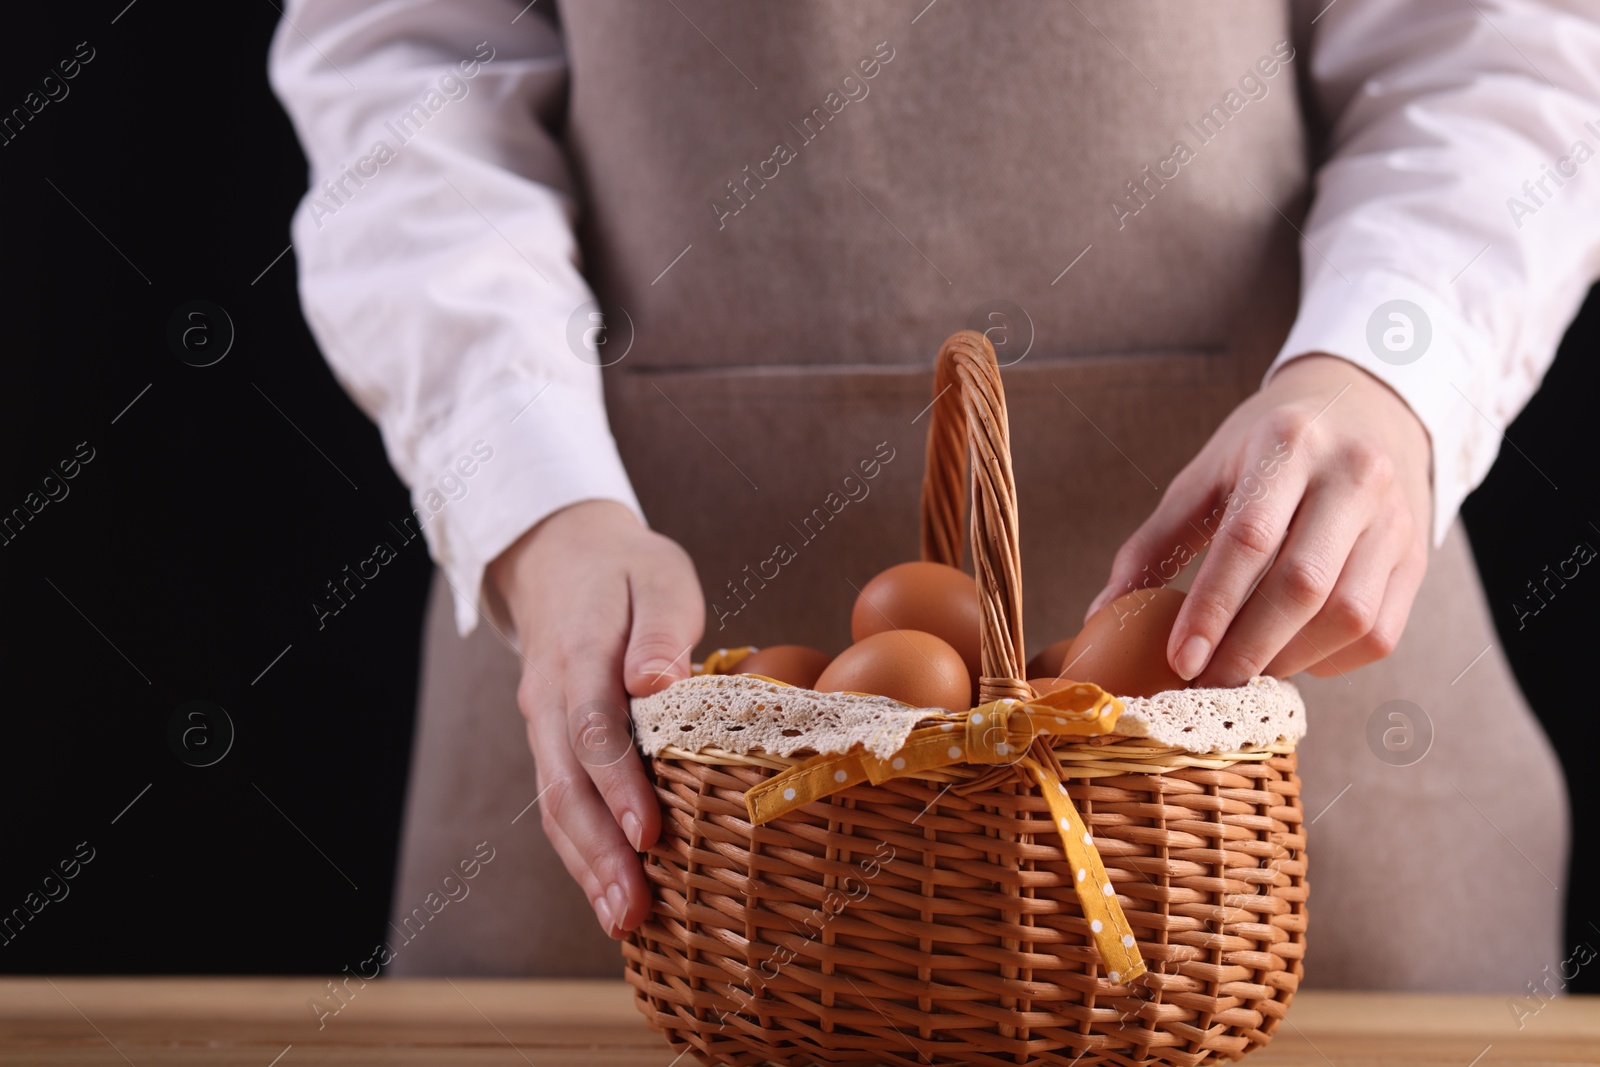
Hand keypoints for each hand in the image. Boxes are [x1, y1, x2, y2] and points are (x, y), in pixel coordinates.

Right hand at [488, 499, 702, 936]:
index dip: (619, 785)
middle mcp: (549, 698)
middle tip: (635, 912)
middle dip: (600, 853)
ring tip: (625, 922)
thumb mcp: (658, 577)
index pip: (593, 728)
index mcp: (579, 652)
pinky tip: (611, 895)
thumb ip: (661, 629)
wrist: (561, 558)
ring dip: (587, 866)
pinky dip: (581, 852)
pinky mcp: (551, 743)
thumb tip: (658, 684)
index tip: (649, 835)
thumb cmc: (628, 571)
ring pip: (555, 804)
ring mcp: (542, 725)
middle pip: (566, 784)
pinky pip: (560, 803)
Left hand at [1085, 353, 1432, 686]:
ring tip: (1243, 668)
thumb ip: (1155, 542)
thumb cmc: (1266, 450)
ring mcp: (1396, 517)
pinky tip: (1292, 653)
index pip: (1249, 538)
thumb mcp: (1206, 474)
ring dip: (1288, 658)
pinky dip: (1329, 659)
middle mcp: (1355, 475)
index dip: (1211, 607)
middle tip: (1205, 683)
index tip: (1180, 660)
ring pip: (1348, 615)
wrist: (1363, 410)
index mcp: (1288, 444)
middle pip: (1304, 584)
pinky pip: (1379, 632)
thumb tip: (1102, 614)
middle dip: (1248, 647)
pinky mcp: (1417, 556)